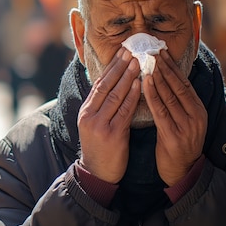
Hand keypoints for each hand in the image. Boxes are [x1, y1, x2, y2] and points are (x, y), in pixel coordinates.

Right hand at [78, 47, 141, 183]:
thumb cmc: (100, 148)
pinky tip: (139, 85)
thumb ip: (102, 106)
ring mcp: (99, 125)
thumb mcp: (95, 124)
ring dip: (127, 77)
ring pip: (115, 96)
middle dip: (119, 66)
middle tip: (130, 50)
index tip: (121, 52)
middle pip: (106, 86)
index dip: (111, 67)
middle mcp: (90, 115)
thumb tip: (114, 84)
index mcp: (85, 111)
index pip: (99, 83)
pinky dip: (132, 96)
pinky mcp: (111, 134)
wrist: (97, 174)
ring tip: (137, 62)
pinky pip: (124, 111)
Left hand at [143, 49, 206, 186]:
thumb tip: (165, 80)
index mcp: (198, 110)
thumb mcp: (184, 121)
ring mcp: (186, 126)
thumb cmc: (177, 144)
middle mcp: (195, 116)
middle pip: (178, 86)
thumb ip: (178, 103)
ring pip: (169, 96)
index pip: (184, 83)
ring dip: (158, 77)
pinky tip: (145, 82)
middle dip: (165, 67)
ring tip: (148, 61)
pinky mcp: (173, 135)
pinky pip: (160, 111)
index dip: (173, 67)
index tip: (161, 52)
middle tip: (153, 50)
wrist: (181, 172)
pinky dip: (152, 95)